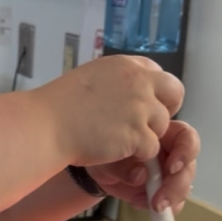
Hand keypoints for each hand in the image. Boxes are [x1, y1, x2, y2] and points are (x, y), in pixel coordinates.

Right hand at [40, 55, 183, 166]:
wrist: (47, 125)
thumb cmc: (60, 106)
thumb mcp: (93, 77)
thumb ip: (119, 82)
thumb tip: (136, 91)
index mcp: (127, 65)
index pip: (160, 75)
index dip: (156, 94)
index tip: (144, 106)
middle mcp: (139, 81)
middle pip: (174, 94)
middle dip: (166, 110)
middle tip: (148, 126)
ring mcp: (140, 107)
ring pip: (162, 125)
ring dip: (146, 136)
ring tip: (119, 140)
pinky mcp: (138, 134)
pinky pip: (152, 148)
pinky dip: (137, 154)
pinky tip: (116, 151)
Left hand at [85, 119, 199, 213]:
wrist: (95, 162)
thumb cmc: (104, 145)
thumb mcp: (107, 149)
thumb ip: (124, 162)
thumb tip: (141, 175)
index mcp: (162, 133)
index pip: (186, 137)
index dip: (185, 152)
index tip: (172, 167)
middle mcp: (171, 152)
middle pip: (188, 167)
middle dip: (177, 185)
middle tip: (161, 198)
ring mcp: (168, 173)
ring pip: (184, 187)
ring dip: (171, 199)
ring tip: (153, 206)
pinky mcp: (162, 191)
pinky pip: (172, 203)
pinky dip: (163, 210)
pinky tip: (144, 206)